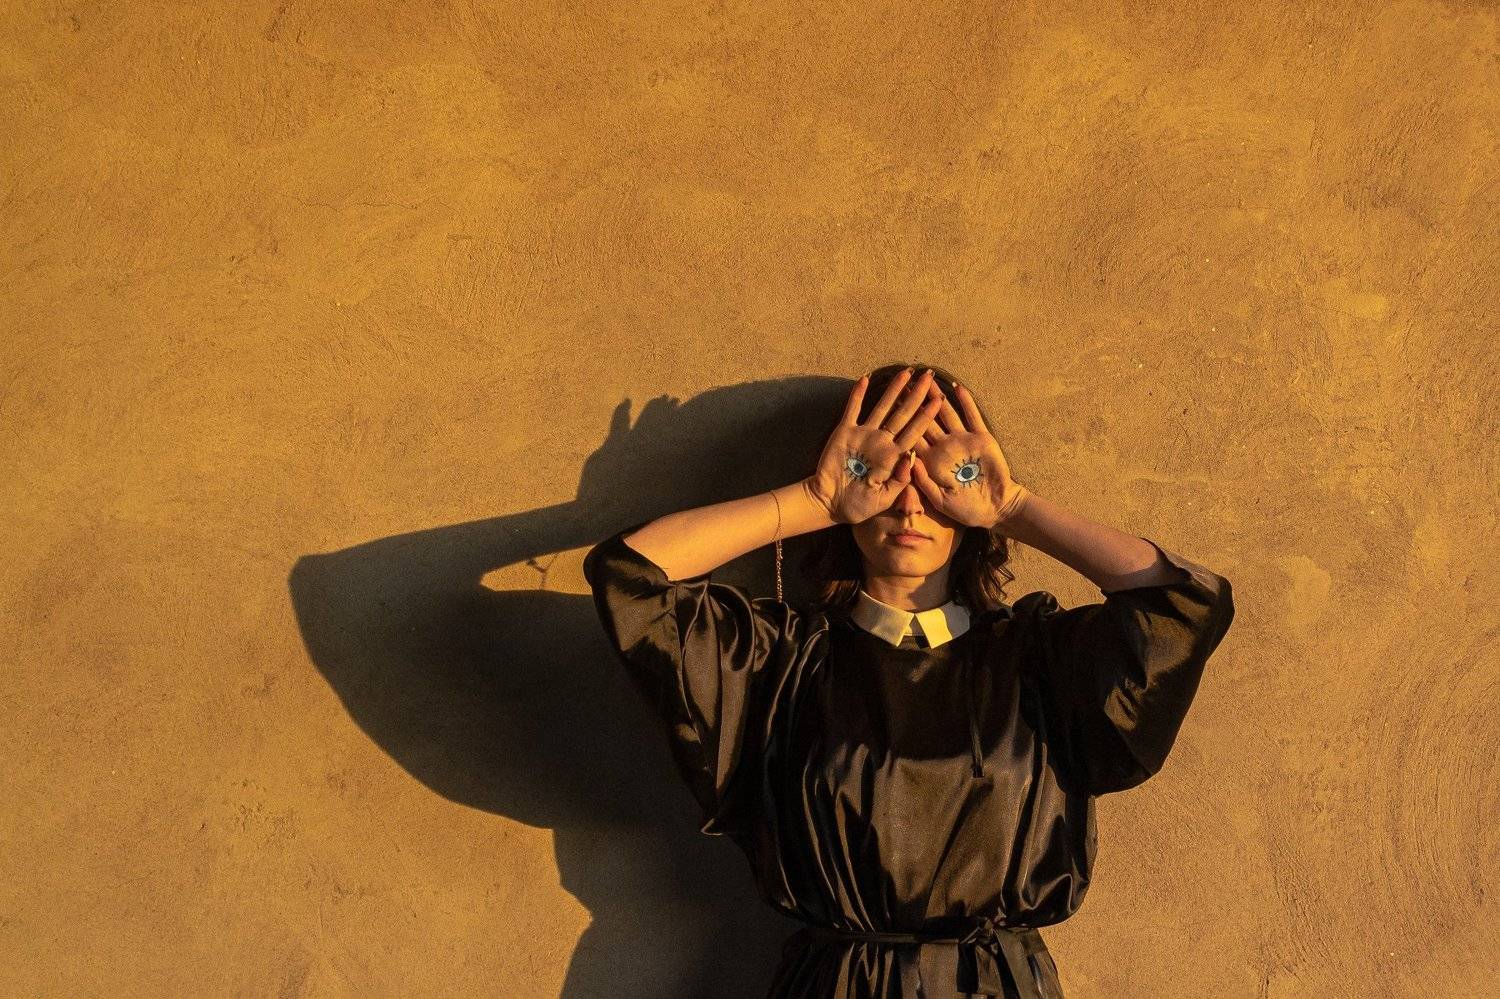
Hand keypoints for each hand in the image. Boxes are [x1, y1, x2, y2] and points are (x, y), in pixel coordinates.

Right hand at [807, 369, 943, 524]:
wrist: (830, 503)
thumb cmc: (860, 505)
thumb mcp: (885, 498)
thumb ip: (900, 481)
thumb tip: (912, 457)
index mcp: (894, 456)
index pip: (916, 431)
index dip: (927, 415)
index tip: (939, 399)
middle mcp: (882, 441)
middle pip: (904, 413)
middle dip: (917, 394)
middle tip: (929, 375)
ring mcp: (864, 434)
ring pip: (882, 406)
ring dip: (894, 389)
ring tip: (906, 372)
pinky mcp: (845, 432)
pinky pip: (853, 409)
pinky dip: (858, 394)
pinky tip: (865, 379)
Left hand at [909, 383, 1029, 529]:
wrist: (995, 509)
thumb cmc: (965, 509)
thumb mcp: (940, 500)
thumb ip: (923, 482)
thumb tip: (908, 461)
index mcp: (931, 460)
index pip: (912, 436)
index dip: (901, 420)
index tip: (890, 403)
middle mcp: (944, 446)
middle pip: (926, 419)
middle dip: (916, 400)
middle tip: (905, 381)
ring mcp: (963, 440)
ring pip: (947, 413)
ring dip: (937, 396)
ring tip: (928, 378)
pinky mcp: (982, 438)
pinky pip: (972, 416)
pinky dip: (966, 402)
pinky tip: (957, 387)